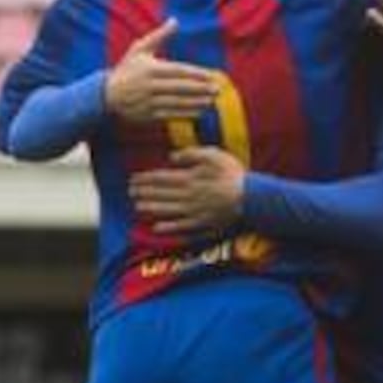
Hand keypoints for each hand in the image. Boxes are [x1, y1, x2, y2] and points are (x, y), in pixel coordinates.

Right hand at [104, 20, 220, 123]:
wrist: (106, 94)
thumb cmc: (127, 69)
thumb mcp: (139, 49)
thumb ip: (160, 36)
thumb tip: (175, 20)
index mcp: (150, 68)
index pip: (178, 70)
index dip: (196, 74)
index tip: (212, 75)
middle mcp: (149, 85)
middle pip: (180, 87)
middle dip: (200, 89)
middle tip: (217, 90)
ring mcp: (149, 101)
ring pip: (177, 103)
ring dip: (196, 103)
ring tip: (212, 101)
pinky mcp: (148, 115)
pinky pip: (171, 115)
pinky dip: (186, 114)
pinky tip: (199, 112)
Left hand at [128, 146, 245, 234]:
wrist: (252, 198)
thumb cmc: (234, 175)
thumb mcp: (214, 155)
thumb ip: (191, 154)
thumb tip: (171, 156)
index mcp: (190, 178)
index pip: (162, 178)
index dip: (146, 179)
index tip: (134, 179)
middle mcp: (188, 196)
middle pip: (161, 194)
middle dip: (144, 193)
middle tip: (130, 192)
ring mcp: (194, 212)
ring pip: (167, 210)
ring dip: (151, 209)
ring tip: (138, 207)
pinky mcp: (203, 225)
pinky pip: (181, 227)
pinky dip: (167, 228)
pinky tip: (157, 227)